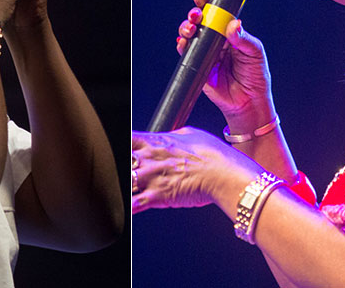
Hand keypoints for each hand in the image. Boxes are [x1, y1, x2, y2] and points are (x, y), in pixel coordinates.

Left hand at [131, 127, 259, 213]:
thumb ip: (175, 135)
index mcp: (156, 142)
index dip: (123, 145)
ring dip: (124, 187)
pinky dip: (128, 208)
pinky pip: (134, 204)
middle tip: (128, 172)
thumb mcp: (192, 134)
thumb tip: (172, 136)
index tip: (122, 150)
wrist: (224, 175)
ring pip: (125, 182)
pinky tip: (123, 210)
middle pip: (121, 161)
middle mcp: (149, 158)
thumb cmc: (213, 155)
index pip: (128, 139)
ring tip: (123, 191)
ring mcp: (151, 178)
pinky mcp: (157, 197)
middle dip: (120, 167)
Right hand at [176, 0, 275, 119]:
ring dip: (186, 28)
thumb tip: (233, 23)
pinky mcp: (198, 66)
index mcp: (230, 33)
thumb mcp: (255, 53)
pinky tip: (183, 43)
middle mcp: (216, 40)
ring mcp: (205, 53)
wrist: (249, 101)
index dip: (208, 4)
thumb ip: (243, 39)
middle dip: (194, 14)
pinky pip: (186, 54)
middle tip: (196, 14)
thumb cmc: (255, 75)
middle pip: (200, 21)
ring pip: (191, 35)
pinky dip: (182, 46)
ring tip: (191, 29)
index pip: (217, 14)